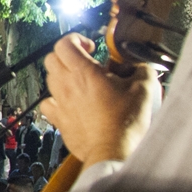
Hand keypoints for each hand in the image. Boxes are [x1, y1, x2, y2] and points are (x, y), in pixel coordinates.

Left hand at [40, 33, 160, 163]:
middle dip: (67, 55)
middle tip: (85, 61)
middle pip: (52, 58)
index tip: (90, 46)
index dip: (76, 39)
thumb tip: (140, 66)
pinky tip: (69, 102)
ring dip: (62, 75)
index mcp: (84, 72)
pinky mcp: (59, 120)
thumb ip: (141, 69)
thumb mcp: (144, 88)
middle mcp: (67, 85)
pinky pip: (48, 104)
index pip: (64, 44)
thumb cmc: (125, 122)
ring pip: (49, 79)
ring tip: (81, 81)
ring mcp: (61, 103)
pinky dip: (55, 99)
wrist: (114, 151)